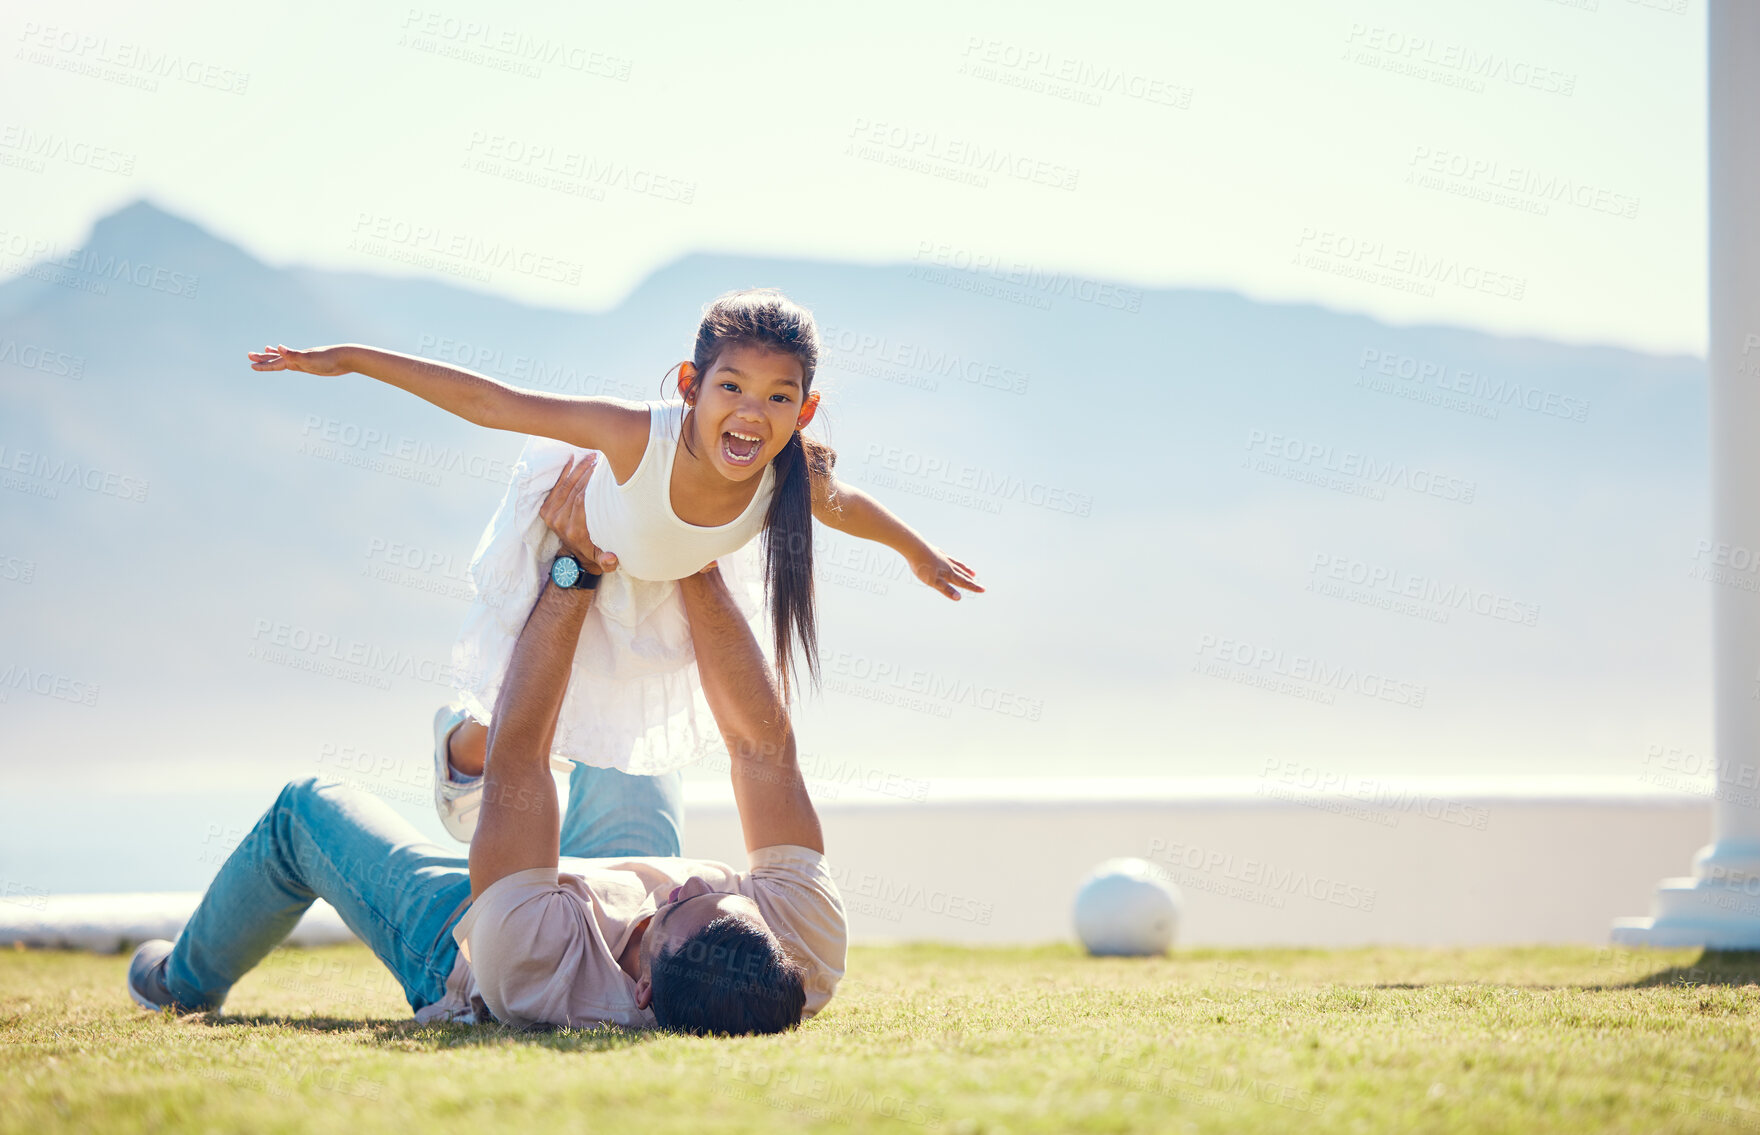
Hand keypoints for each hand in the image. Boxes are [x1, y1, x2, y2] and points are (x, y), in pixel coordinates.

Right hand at [246, 343, 350, 375]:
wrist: (347, 357)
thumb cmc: (329, 359)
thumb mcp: (309, 359)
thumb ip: (293, 354)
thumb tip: (278, 347)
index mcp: (295, 358)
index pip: (275, 362)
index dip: (263, 364)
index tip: (250, 364)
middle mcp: (298, 357)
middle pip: (277, 358)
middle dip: (263, 358)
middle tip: (249, 356)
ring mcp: (305, 360)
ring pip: (286, 359)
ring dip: (275, 356)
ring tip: (266, 352)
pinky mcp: (313, 365)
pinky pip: (297, 364)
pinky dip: (291, 361)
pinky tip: (292, 361)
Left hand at [538, 453, 617, 572]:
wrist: (574, 561)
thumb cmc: (594, 555)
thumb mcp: (603, 562)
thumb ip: (608, 562)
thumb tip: (610, 559)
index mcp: (574, 530)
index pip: (581, 499)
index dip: (591, 482)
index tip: (603, 468)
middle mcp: (559, 522)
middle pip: (573, 489)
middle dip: (586, 471)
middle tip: (599, 458)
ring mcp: (550, 515)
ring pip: (564, 485)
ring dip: (577, 469)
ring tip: (590, 456)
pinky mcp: (546, 510)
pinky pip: (555, 487)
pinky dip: (564, 472)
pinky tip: (572, 459)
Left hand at [912, 547, 982, 600]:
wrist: (916, 548)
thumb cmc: (923, 567)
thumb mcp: (934, 582)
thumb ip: (946, 590)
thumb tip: (959, 598)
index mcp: (949, 574)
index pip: (964, 582)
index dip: (973, 587)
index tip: (983, 590)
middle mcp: (949, 566)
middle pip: (963, 575)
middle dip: (972, 582)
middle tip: (981, 586)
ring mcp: (944, 559)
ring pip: (957, 566)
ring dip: (965, 570)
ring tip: (972, 573)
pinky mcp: (937, 553)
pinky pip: (949, 558)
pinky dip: (954, 561)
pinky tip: (952, 560)